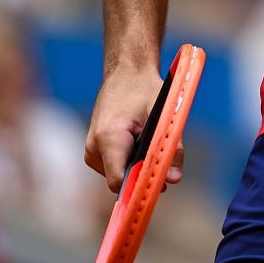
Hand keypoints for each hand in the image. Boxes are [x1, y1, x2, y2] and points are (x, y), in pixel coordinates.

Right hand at [84, 63, 179, 192]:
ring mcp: (90, 150)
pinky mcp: (93, 151)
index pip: (118, 181)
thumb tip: (173, 180)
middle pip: (121, 180)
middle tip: (164, 163)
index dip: (139, 189)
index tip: (157, 190)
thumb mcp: (165, 117)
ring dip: (137, 167)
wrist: (126, 72)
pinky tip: (139, 143)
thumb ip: (170, 149)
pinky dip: (130, 161)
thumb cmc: (145, 90)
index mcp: (108, 138)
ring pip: (118, 175)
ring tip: (148, 143)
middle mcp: (94, 147)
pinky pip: (115, 167)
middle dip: (144, 176)